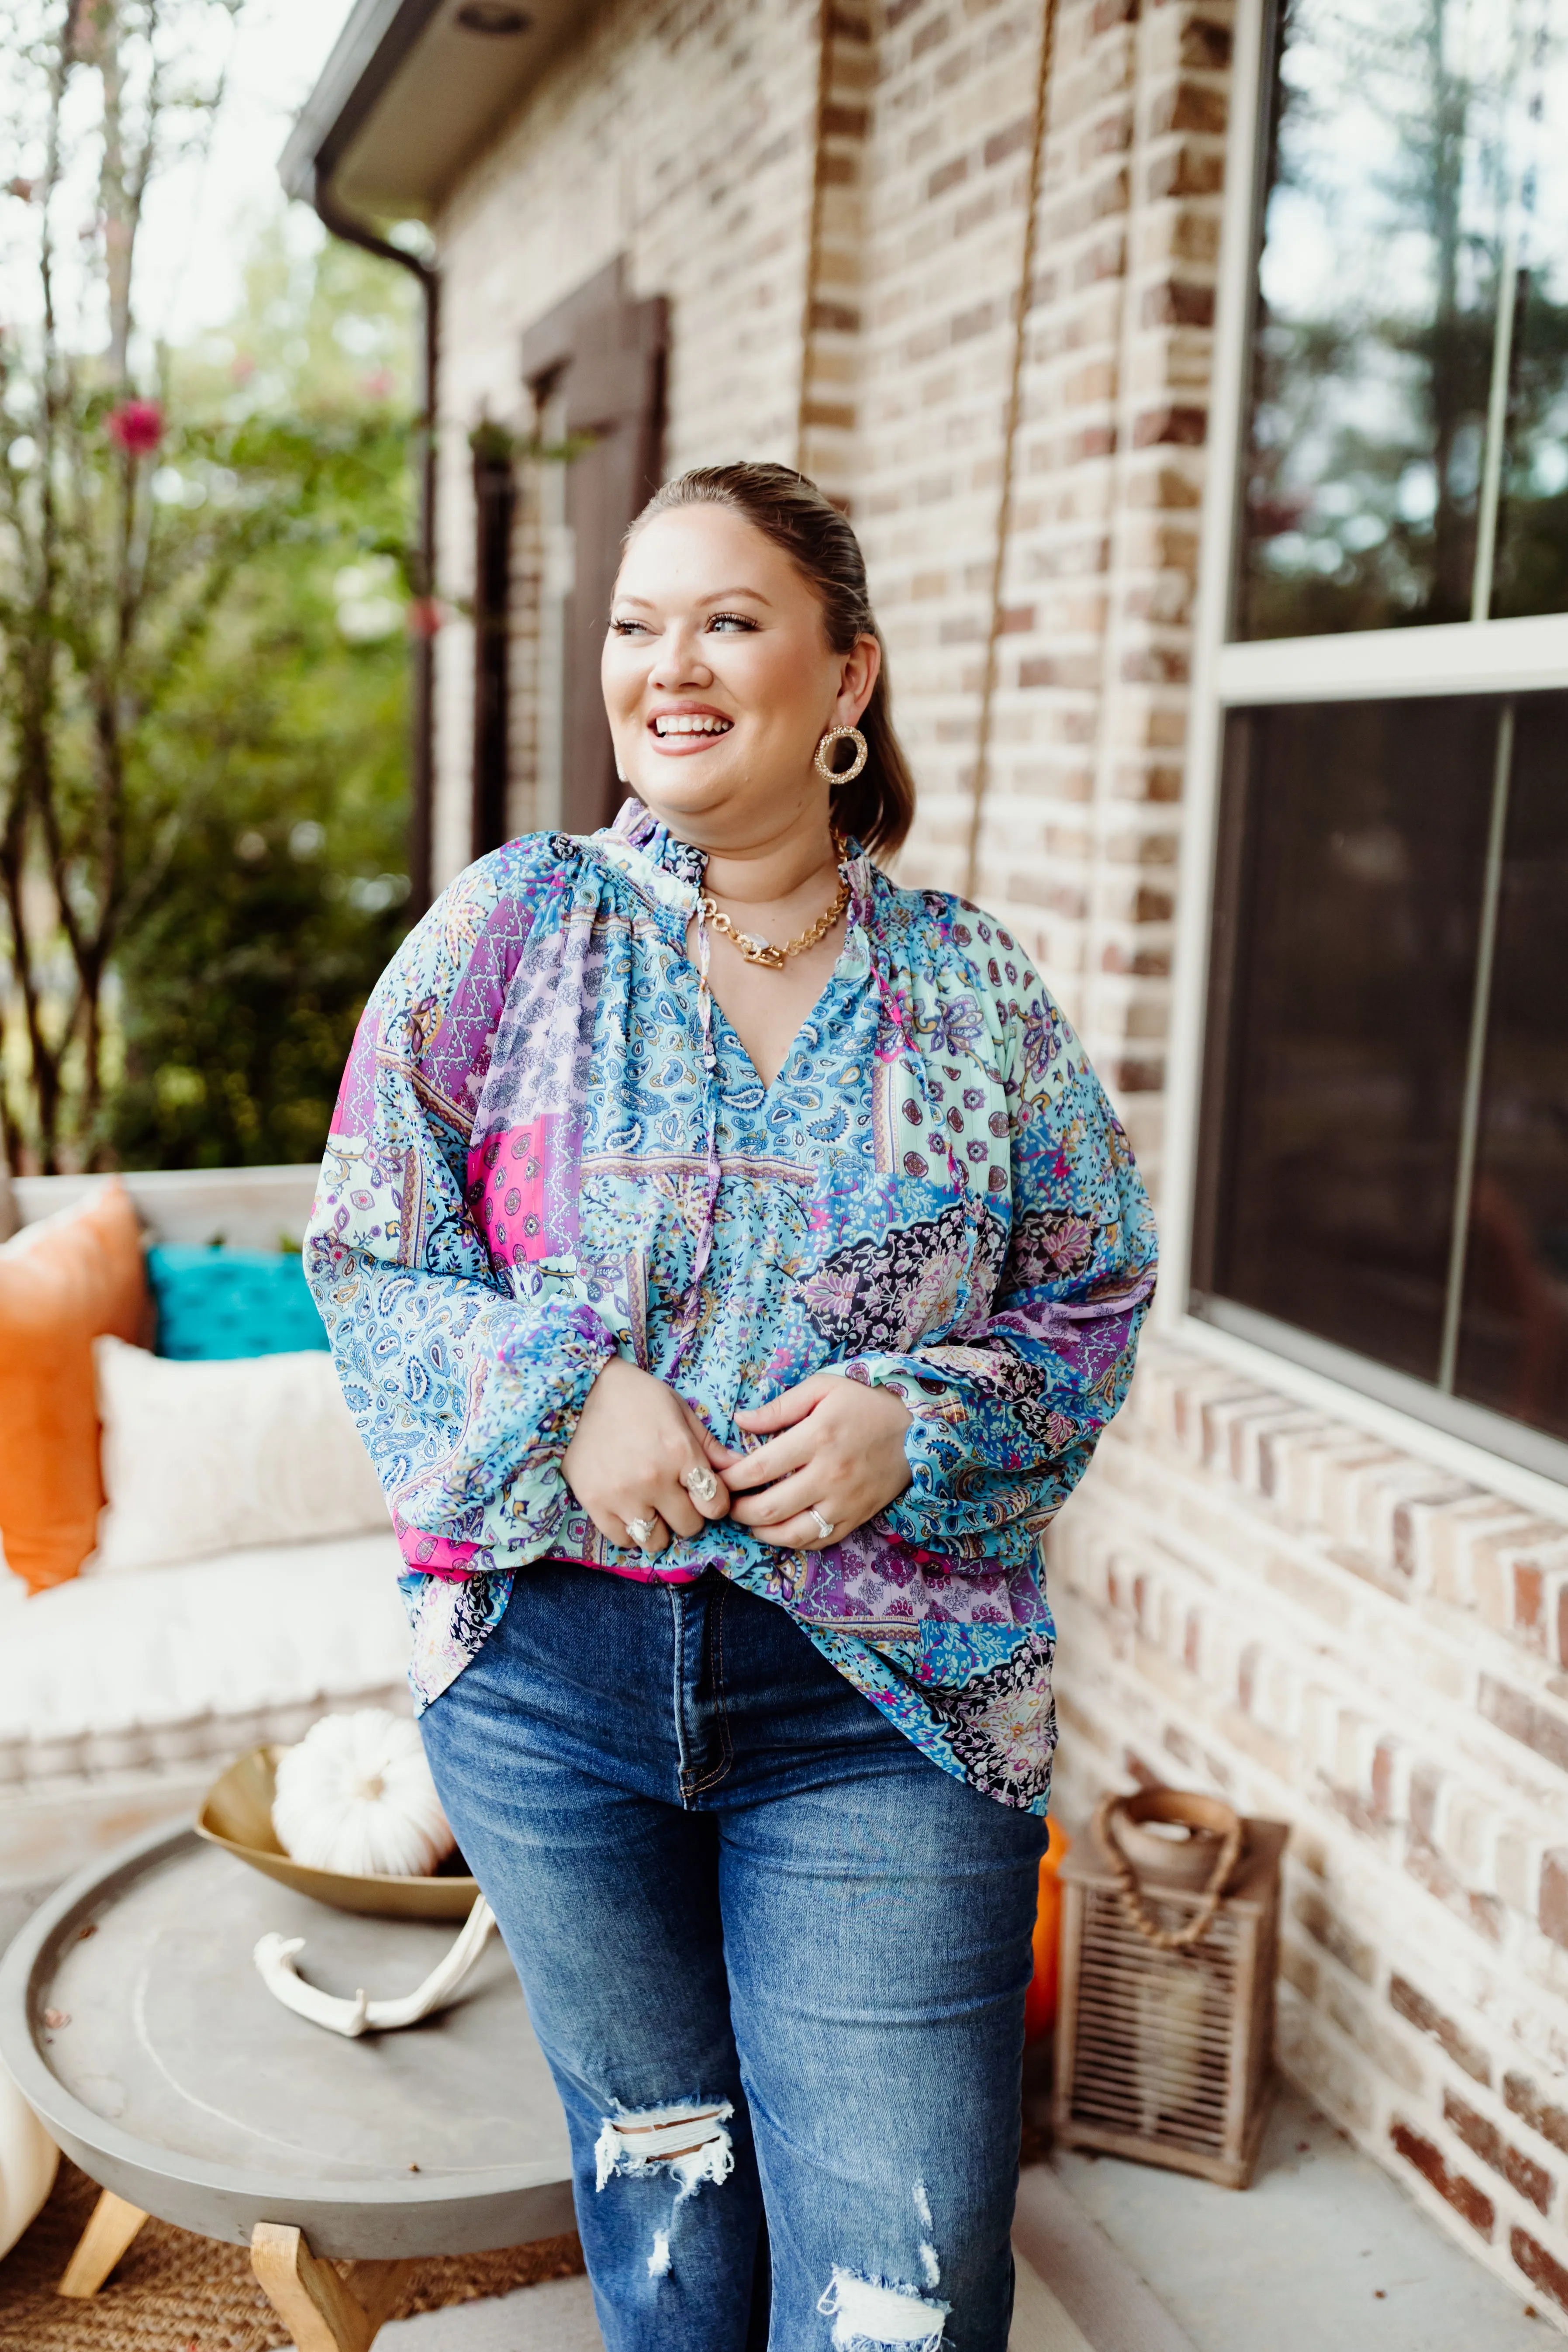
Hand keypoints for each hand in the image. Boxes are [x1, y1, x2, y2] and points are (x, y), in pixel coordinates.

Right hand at [563, 1358, 731, 1557]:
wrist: (580, 1391)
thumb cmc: (637, 1397)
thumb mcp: (680, 1411)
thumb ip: (710, 1445)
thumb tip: (740, 1468)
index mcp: (680, 1452)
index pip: (715, 1504)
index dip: (716, 1503)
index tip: (706, 1496)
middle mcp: (654, 1479)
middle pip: (689, 1527)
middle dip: (689, 1515)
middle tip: (677, 1499)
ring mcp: (622, 1495)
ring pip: (656, 1541)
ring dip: (660, 1528)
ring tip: (652, 1507)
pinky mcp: (594, 1503)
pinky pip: (623, 1540)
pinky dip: (630, 1531)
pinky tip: (630, 1510)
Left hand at [722, 1374, 912, 1548]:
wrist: (919, 1427)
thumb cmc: (866, 1401)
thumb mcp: (823, 1388)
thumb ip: (779, 1407)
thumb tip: (740, 1421)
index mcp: (817, 1437)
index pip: (758, 1468)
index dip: (729, 1478)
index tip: (717, 1478)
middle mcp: (829, 1475)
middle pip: (769, 1508)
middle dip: (738, 1511)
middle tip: (726, 1503)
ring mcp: (845, 1501)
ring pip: (792, 1534)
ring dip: (761, 1533)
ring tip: (749, 1521)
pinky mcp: (857, 1517)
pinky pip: (819, 1541)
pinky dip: (793, 1541)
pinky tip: (780, 1529)